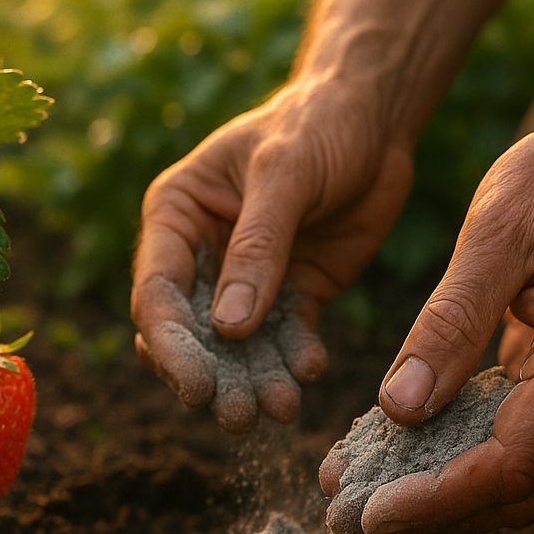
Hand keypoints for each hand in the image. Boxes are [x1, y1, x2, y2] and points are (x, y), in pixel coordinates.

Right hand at [132, 73, 414, 429]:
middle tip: (239, 417)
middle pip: (192, 333)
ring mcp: (248, 279)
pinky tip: (311, 370)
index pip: (157, 292)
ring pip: (239, 349)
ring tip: (282, 410)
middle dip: (213, 377)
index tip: (197, 386)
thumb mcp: (285, 174)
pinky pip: (287, 340)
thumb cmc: (317, 124)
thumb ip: (259, 247)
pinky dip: (295, 360)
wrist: (375, 117)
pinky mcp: (294, 294)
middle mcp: (202, 254)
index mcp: (177, 215)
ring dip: (254, 381)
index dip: (172, 345)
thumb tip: (229, 327)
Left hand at [325, 101, 533, 533]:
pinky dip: (466, 456)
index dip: (437, 500)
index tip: (368, 515)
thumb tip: (398, 408)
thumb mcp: (496, 230)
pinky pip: (526, 438)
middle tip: (348, 521)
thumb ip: (449, 321)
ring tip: (363, 496)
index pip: (510, 462)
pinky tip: (405, 452)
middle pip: (519, 489)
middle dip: (433, 514)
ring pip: (525, 475)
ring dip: (446, 495)